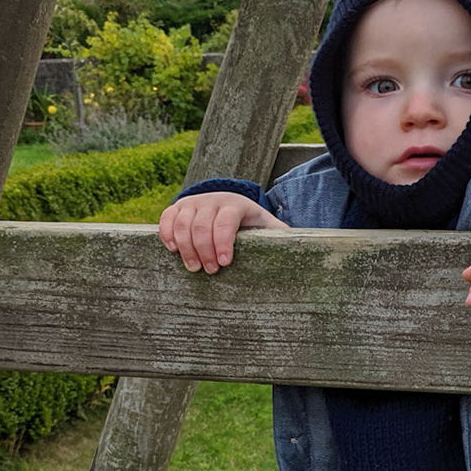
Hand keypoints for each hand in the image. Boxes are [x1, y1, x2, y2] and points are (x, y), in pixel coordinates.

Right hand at [158, 190, 287, 271]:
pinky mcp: (179, 207)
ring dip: (186, 248)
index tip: (225, 263)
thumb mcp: (268, 227)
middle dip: (204, 251)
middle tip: (210, 271)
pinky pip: (167, 218)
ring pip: (182, 223)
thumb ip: (280, 236)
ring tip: (194, 268)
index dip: (224, 241)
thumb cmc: (252, 224)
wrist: (230, 206)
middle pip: (202, 225)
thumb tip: (303, 251)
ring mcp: (194, 202)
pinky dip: (167, 235)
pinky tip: (174, 251)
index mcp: (237, 204)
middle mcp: (213, 199)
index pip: (227, 220)